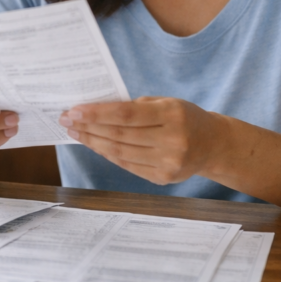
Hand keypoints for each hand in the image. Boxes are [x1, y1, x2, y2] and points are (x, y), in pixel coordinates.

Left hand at [58, 97, 223, 185]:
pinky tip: (94, 144)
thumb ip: (136, 107)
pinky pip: (127, 165)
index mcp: (172, 115)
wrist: (214, 144)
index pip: (127, 115)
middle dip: (89, 127)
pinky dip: (108, 154)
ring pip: (120, 153)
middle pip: (120, 135)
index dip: (98, 113)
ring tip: (75, 132)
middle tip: (66, 120)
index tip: (74, 111)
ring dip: (93, 142)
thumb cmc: (184, 117)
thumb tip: (96, 111)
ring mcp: (168, 163)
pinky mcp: (163, 178)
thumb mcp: (166, 102)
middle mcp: (172, 140)